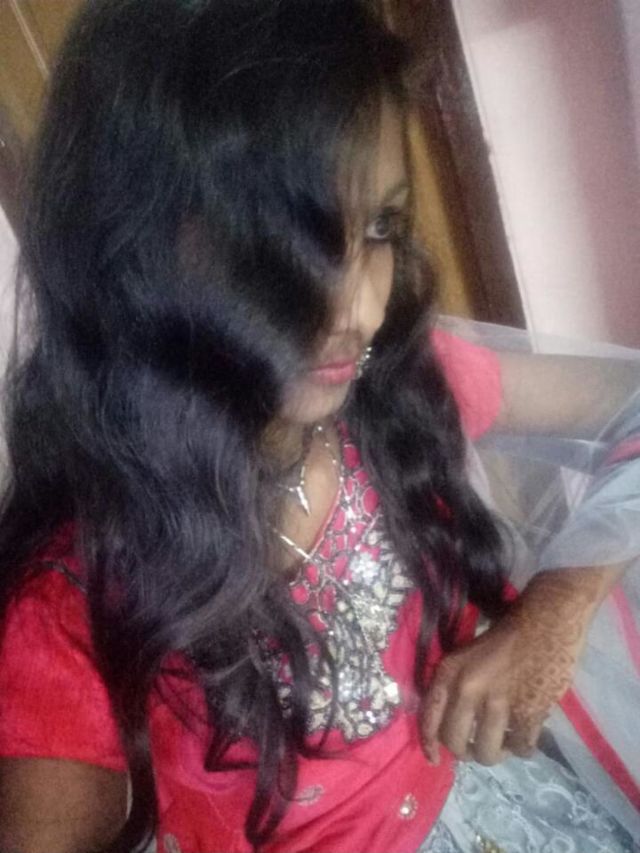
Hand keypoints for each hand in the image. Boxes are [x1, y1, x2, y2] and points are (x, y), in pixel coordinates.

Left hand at [420, 569, 608, 765]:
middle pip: (456, 743)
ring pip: (487, 752)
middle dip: (467, 752)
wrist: (548, 619)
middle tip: (479, 746)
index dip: (429, 743)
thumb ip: (457, 684)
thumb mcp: (469, 653)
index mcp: (450, 670)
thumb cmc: (508, 631)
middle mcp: (468, 688)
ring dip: (497, 753)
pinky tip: (527, 737)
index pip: (429, 716)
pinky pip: (521, 747)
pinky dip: (524, 748)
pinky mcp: (529, 711)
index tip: (434, 759)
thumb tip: (453, 722)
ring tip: (506, 744)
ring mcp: (498, 702)